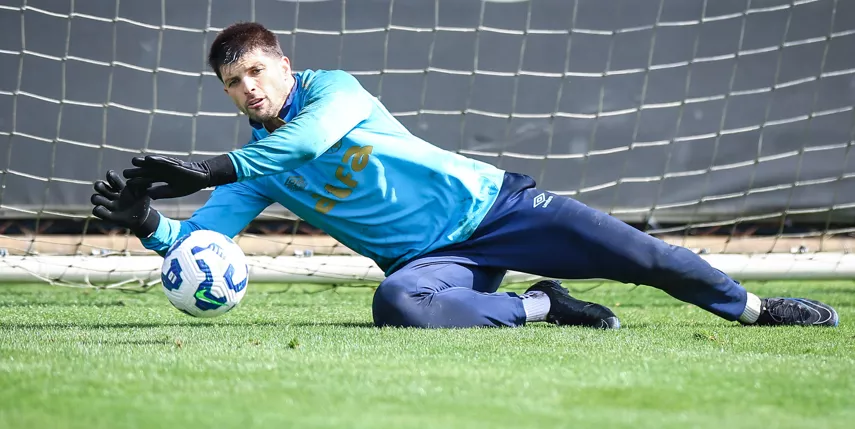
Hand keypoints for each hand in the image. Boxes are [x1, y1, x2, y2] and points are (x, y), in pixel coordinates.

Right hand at [90, 170, 158, 236]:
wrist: (143, 217)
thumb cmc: (143, 202)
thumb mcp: (145, 192)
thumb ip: (143, 185)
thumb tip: (143, 177)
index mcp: (120, 187)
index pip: (111, 177)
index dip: (110, 176)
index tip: (112, 176)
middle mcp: (112, 195)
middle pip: (98, 186)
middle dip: (99, 185)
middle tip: (105, 188)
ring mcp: (109, 205)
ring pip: (95, 198)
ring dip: (97, 198)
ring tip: (107, 201)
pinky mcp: (108, 215)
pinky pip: (96, 211)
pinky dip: (99, 210)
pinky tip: (108, 211)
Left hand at [122, 154, 236, 199]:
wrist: (201, 178)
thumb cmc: (187, 186)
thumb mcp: (173, 192)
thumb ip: (161, 192)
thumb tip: (148, 195)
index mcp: (158, 180)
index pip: (144, 181)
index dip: (137, 183)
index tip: (128, 187)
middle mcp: (159, 172)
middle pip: (144, 171)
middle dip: (135, 172)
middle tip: (125, 174)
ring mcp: (164, 166)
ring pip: (150, 164)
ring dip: (142, 163)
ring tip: (134, 162)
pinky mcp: (171, 162)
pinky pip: (162, 160)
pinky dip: (155, 160)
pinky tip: (148, 159)